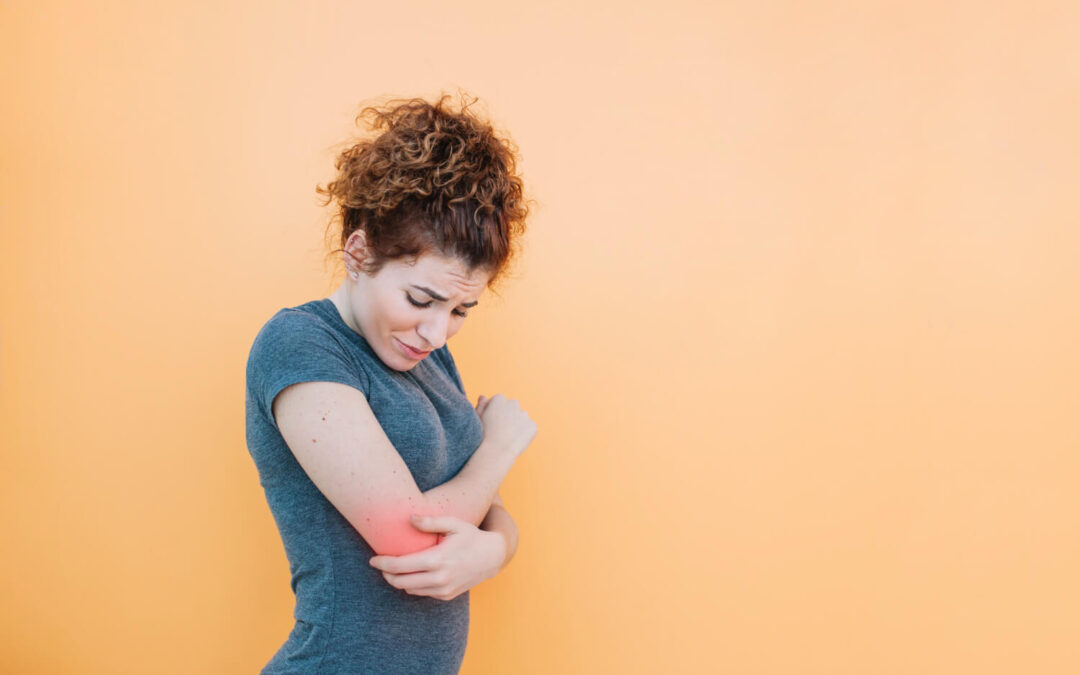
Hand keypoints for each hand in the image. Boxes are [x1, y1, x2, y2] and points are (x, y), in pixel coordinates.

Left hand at [368, 514, 506, 600]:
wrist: (492, 556)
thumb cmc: (470, 536)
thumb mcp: (453, 523)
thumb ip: (430, 521)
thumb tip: (409, 519)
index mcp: (437, 559)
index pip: (400, 566)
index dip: (382, 563)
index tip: (373, 559)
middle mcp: (439, 578)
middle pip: (400, 581)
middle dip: (386, 573)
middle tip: (381, 564)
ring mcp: (443, 589)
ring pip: (409, 590)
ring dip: (398, 581)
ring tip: (395, 568)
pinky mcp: (446, 595)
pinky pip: (422, 593)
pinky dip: (413, 586)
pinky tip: (413, 574)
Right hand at [475, 393, 537, 458]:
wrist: (495, 453)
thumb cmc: (482, 437)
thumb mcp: (477, 419)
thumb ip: (481, 406)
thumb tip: (484, 396)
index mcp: (499, 399)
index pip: (500, 402)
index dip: (495, 414)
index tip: (492, 424)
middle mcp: (513, 403)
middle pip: (512, 407)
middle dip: (509, 415)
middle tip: (501, 431)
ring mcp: (524, 415)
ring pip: (522, 418)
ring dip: (518, 424)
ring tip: (508, 438)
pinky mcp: (533, 426)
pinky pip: (530, 428)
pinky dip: (525, 434)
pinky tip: (516, 442)